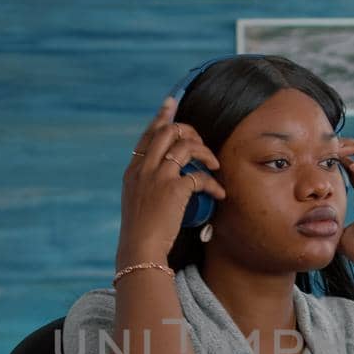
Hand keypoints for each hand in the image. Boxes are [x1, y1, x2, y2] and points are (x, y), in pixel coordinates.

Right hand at [117, 97, 226, 267]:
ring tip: (214, 165)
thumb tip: (165, 178)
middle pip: (168, 131)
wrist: (139, 249)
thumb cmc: (141, 232)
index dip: (161, 117)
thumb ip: (147, 185)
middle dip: (190, 130)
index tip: (171, 103)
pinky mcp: (174, 190)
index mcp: (133, 171)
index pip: (147, 136)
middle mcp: (144, 169)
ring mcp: (158, 178)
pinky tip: (219, 193)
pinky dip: (213, 183)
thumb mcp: (137, 202)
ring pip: (185, 145)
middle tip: (201, 144)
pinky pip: (200, 176)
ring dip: (205, 152)